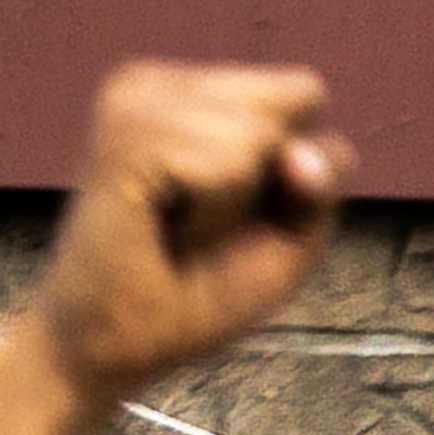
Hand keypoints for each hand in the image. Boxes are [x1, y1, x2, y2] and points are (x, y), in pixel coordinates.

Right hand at [24, 64, 349, 413]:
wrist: (109, 352)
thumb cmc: (191, 296)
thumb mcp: (289, 236)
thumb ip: (323, 182)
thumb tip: (295, 152)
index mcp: (191, 92)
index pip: (303, 92)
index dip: (294, 166)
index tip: (227, 212)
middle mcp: (159, 82)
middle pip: (297, 94)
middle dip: (271, 176)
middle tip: (198, 222)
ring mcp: (136, 102)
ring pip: (261, 131)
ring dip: (232, 204)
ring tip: (173, 229)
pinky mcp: (124, 136)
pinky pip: (227, 164)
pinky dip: (211, 216)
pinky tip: (158, 229)